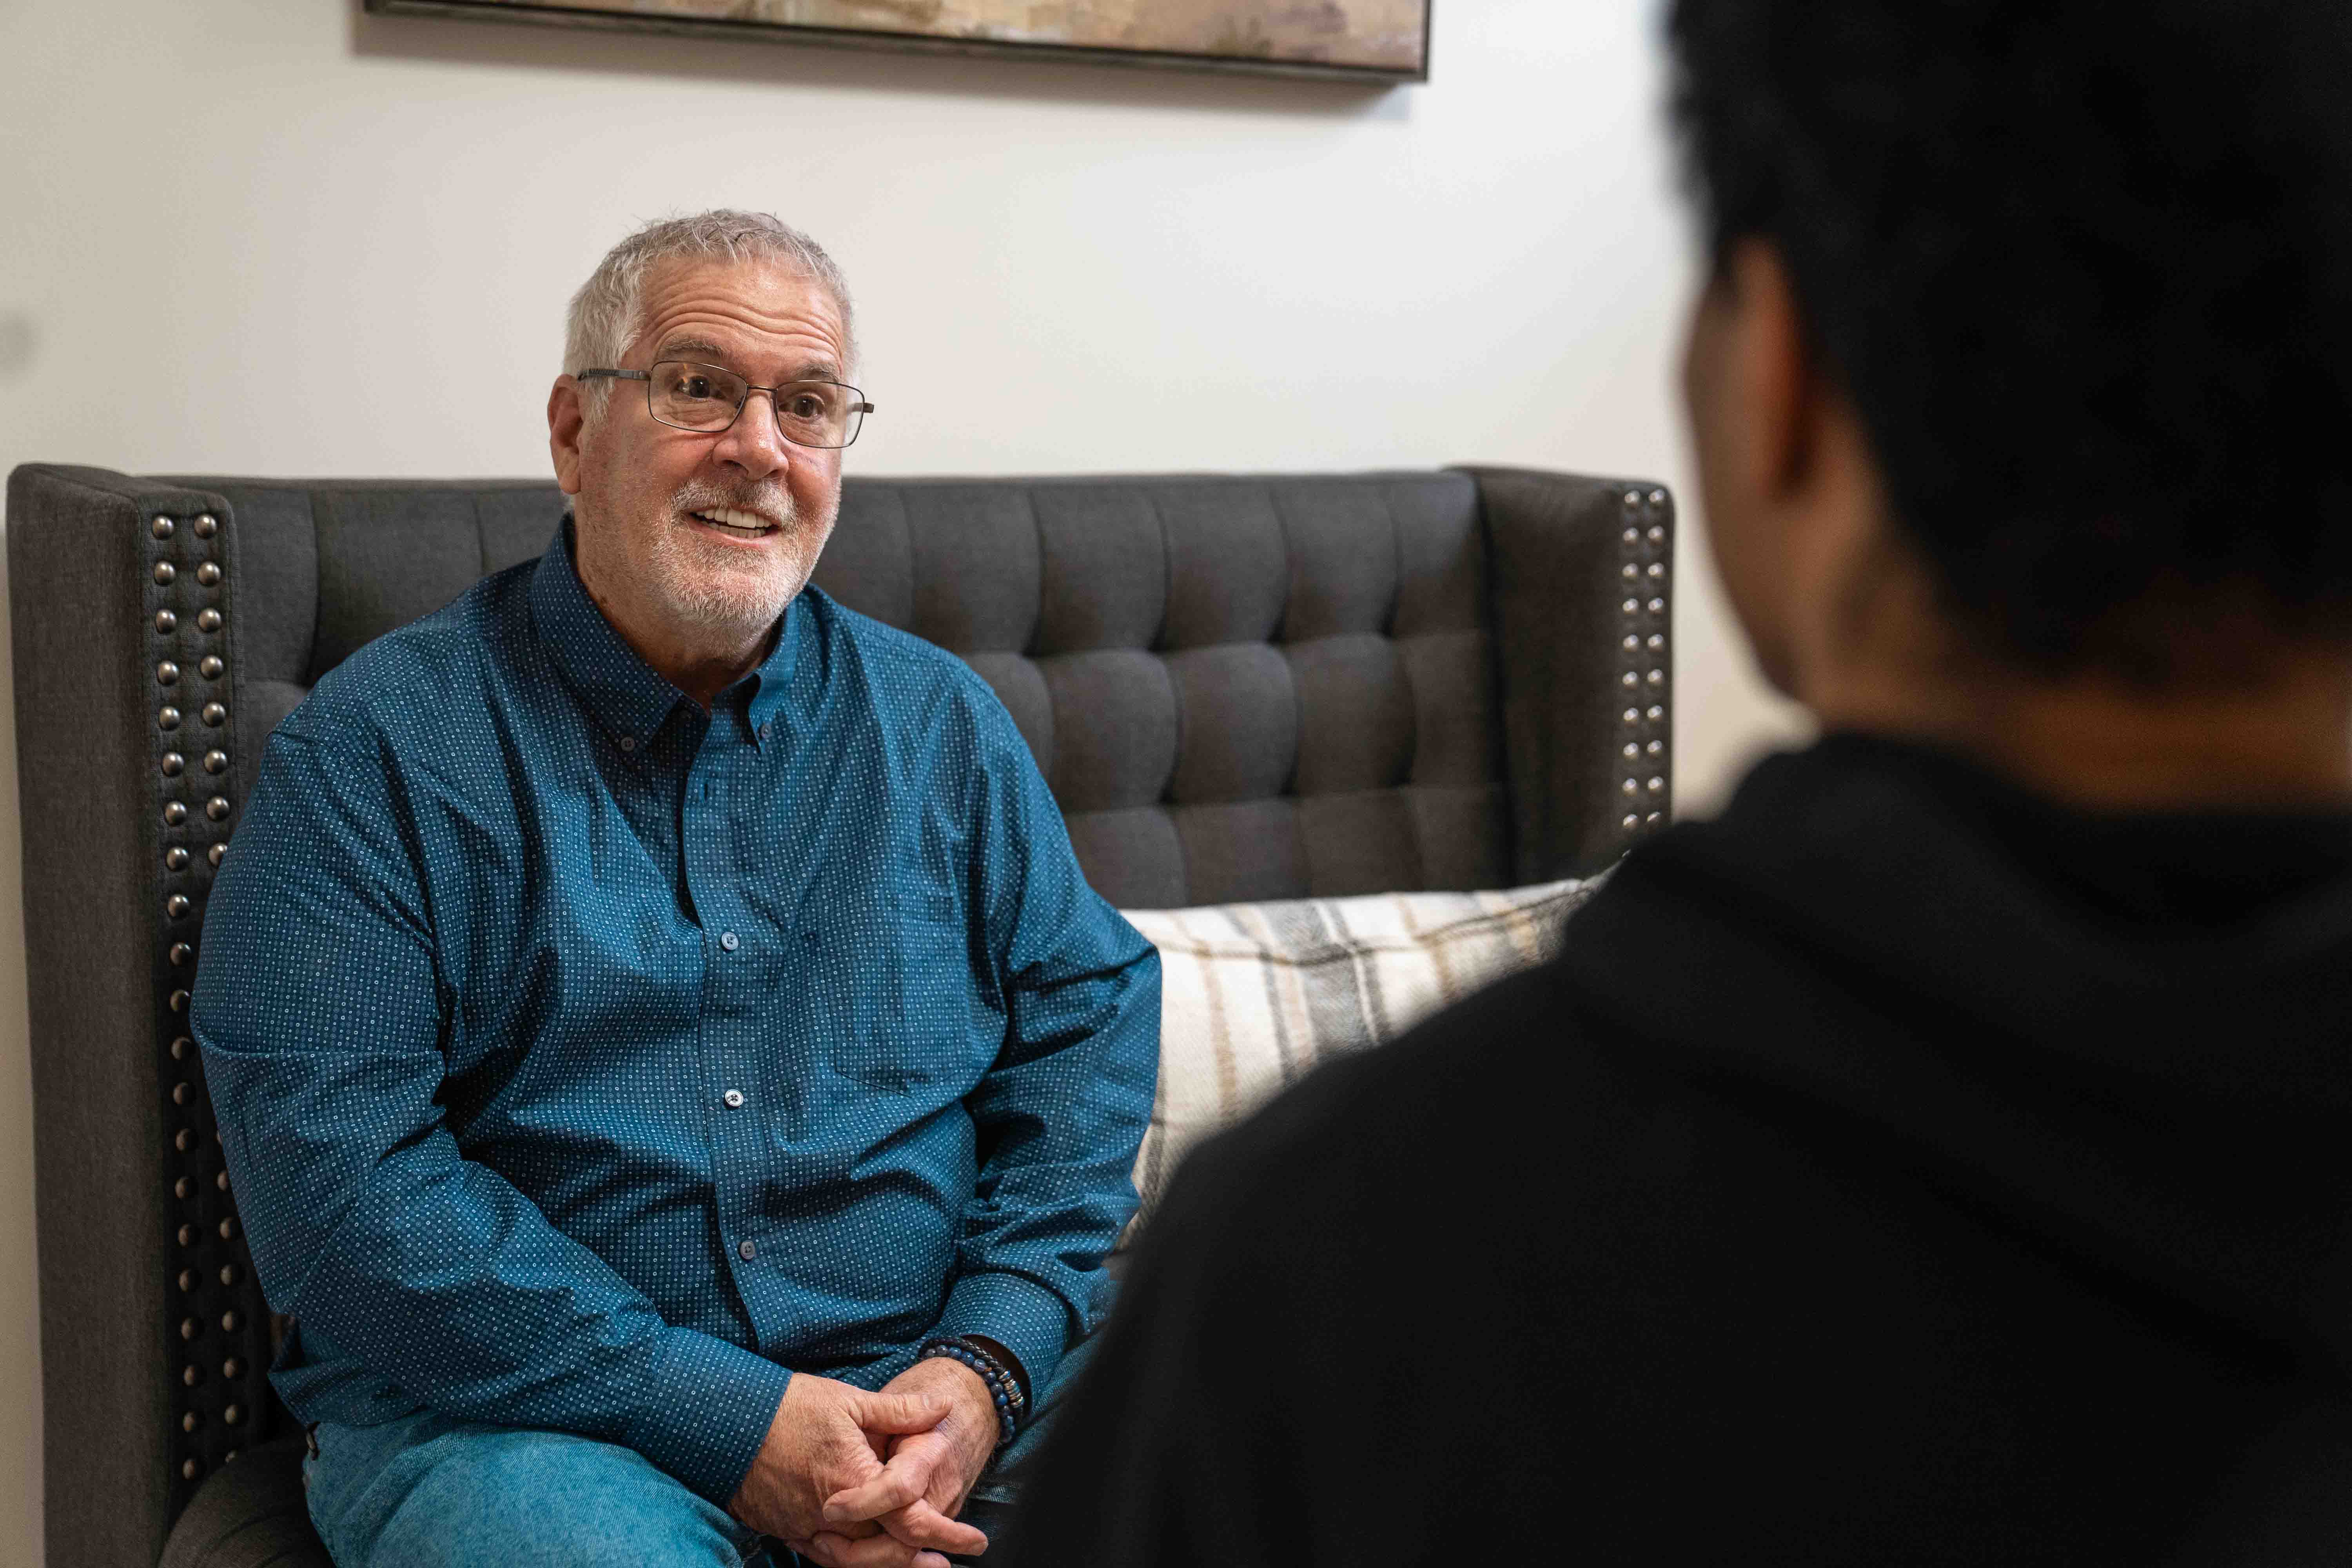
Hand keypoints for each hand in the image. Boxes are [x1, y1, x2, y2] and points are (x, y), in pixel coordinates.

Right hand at [728, 1373, 987, 1564]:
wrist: (726, 1422)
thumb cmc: (789, 1406)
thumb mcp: (849, 1400)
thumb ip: (899, 1412)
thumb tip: (942, 1406)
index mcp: (854, 1477)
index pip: (910, 1518)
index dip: (947, 1533)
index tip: (976, 1540)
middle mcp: (832, 1512)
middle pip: (886, 1548)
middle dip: (920, 1556)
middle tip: (951, 1558)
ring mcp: (806, 1526)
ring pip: (856, 1560)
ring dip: (890, 1564)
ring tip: (920, 1564)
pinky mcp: (788, 1531)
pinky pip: (826, 1556)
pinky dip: (853, 1560)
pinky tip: (869, 1556)